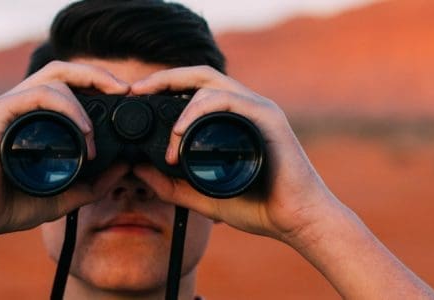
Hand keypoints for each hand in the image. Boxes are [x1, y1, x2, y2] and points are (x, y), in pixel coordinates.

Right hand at [0, 61, 130, 239]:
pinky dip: (65, 106)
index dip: (95, 82)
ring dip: (82, 101)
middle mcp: (17, 104)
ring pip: (53, 79)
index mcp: (30, 116)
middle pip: (61, 70)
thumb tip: (125, 166)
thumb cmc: (8, 207)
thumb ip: (94, 184)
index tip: (123, 97)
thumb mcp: (64, 196)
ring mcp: (4, 105)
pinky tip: (82, 129)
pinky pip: (36, 95)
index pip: (66, 83)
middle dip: (96, 74)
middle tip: (123, 89)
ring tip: (93, 134)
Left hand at [130, 65, 340, 244]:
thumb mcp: (202, 197)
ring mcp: (258, 108)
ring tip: (168, 138)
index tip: (136, 97)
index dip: (164, 86)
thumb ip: (171, 185)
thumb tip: (137, 170)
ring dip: (180, 104)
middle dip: (164, 77)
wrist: (298, 220)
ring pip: (210, 83)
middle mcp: (245, 106)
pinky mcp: (267, 117)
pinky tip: (182, 132)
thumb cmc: (259, 207)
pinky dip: (199, 111)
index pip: (194, 88)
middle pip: (199, 75)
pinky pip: (228, 100)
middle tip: (136, 90)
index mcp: (231, 118)